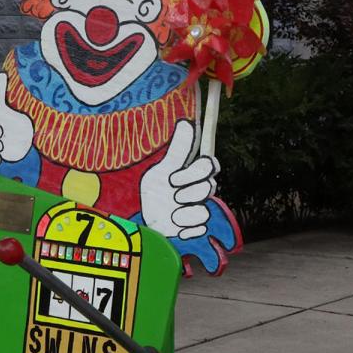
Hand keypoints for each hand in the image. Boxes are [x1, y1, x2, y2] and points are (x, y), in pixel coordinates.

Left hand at [139, 119, 218, 239]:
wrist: (142, 216)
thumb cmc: (154, 189)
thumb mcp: (162, 169)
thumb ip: (178, 150)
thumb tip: (186, 123)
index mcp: (194, 173)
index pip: (211, 165)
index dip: (195, 172)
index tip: (173, 178)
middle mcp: (200, 190)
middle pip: (209, 188)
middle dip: (186, 193)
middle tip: (171, 195)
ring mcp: (199, 209)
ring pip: (203, 212)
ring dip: (182, 214)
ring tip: (170, 213)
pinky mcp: (195, 228)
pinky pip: (200, 229)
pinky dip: (185, 230)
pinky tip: (174, 228)